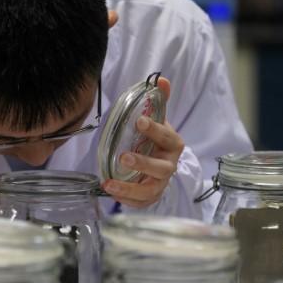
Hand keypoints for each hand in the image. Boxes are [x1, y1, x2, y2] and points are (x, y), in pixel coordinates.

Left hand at [102, 77, 184, 208]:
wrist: (158, 168)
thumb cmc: (154, 142)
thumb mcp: (156, 122)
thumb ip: (158, 102)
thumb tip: (161, 80)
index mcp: (172, 145)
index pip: (168, 137)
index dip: (156, 130)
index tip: (140, 121)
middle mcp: (168, 167)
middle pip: (161, 168)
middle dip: (143, 163)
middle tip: (123, 156)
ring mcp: (159, 185)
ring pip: (149, 190)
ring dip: (129, 188)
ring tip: (110, 183)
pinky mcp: (149, 198)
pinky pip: (139, 203)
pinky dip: (125, 199)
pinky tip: (110, 192)